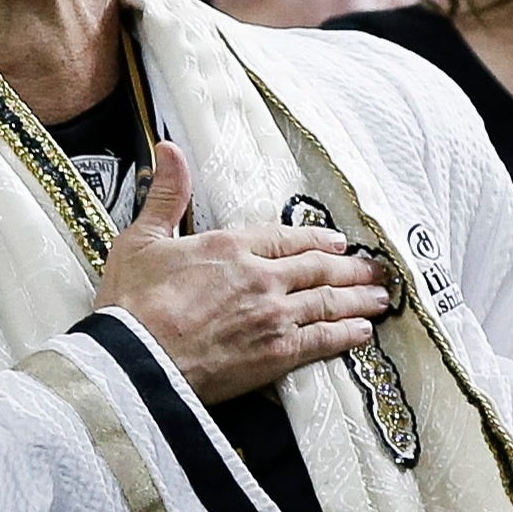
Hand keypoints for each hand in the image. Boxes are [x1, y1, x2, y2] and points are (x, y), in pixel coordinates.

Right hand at [85, 142, 394, 401]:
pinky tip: (362, 333)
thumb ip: (166, 195)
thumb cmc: (131, 305)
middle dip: (350, 268)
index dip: (315, 240)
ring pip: (328, 301)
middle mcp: (260, 278)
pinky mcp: (276, 354)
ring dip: (358, 298)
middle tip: (374, 269)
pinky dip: (347, 335)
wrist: (135, 361)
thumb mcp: (141, 239)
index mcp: (230, 247)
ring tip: (380, 298)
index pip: (285, 238)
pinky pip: (323, 340)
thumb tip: (169, 150)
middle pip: (317, 268)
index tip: (336, 243)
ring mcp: (273, 316)